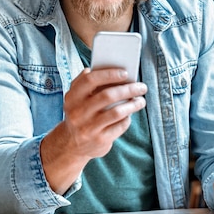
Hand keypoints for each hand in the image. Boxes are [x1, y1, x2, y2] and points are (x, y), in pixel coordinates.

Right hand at [41, 67, 146, 192]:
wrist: (71, 145)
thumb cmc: (80, 114)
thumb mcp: (76, 99)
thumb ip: (86, 82)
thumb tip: (104, 68)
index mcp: (72, 98)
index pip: (90, 80)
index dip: (109, 74)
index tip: (126, 73)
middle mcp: (78, 113)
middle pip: (108, 96)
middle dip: (128, 89)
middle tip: (141, 87)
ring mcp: (88, 128)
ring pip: (117, 112)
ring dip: (133, 105)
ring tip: (141, 101)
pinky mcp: (100, 140)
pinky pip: (120, 126)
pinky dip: (127, 119)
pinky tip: (130, 115)